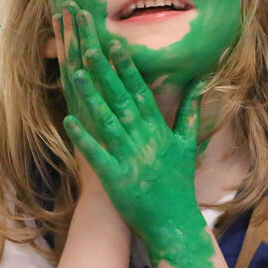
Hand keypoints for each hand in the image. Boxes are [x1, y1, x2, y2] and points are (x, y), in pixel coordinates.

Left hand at [53, 1, 213, 267]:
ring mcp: (129, 156)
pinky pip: (97, 154)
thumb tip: (199, 83)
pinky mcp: (116, 177)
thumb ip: (191, 112)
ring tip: (76, 74)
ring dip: (91, 97)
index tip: (116, 44)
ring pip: (108, 121)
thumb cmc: (178, 181)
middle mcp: (143, 137)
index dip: (127, 68)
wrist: (174, 222)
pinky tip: (69, 119)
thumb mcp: (188, 143)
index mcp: (157, 128)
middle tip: (91, 47)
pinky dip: (83, 137)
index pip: (140, 91)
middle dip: (106, 73)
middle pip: (121, 99)